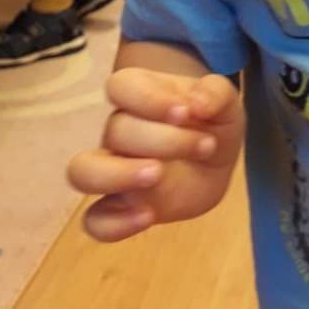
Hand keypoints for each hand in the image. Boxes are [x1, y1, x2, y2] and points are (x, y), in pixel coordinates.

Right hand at [67, 68, 244, 242]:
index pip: (120, 85)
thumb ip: (216, 93)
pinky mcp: (120, 208)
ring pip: (83, 171)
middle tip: (204, 146)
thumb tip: (196, 102)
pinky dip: (114, 223)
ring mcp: (114, 170)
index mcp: (139, 94)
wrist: (216, 162)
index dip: (148, 97)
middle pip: (116, 129)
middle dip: (164, 140)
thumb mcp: (225, 103)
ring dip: (118, 173)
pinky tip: (148, 216)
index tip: (186, 112)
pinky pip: (95, 221)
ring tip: (157, 174)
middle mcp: (118, 130)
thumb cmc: (212, 121)